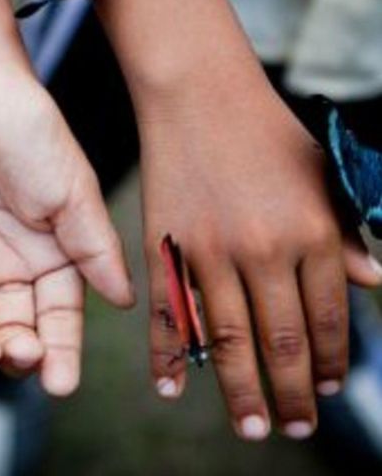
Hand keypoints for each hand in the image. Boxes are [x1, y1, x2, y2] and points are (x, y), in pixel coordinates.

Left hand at [0, 62, 133, 395]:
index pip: (57, 316)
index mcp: (50, 251)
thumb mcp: (73, 191)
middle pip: (11, 326)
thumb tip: (125, 302)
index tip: (60, 385)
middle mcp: (5, 260)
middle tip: (16, 355)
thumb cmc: (26, 129)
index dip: (61, 352)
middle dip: (14, 350)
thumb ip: (94, 248)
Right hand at [140, 75, 381, 439]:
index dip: (327, 363)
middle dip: (290, 395)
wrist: (197, 95)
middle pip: (279, 342)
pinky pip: (167, 313)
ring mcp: (208, 252)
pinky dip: (167, 357)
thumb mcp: (323, 177)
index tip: (324, 390)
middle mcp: (263, 250)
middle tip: (292, 429)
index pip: (325, 319)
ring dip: (240, 391)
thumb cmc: (265, 131)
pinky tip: (172, 390)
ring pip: (226, 340)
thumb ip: (348, 234)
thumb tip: (372, 284)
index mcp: (312, 232)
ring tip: (250, 427)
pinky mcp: (164, 247)